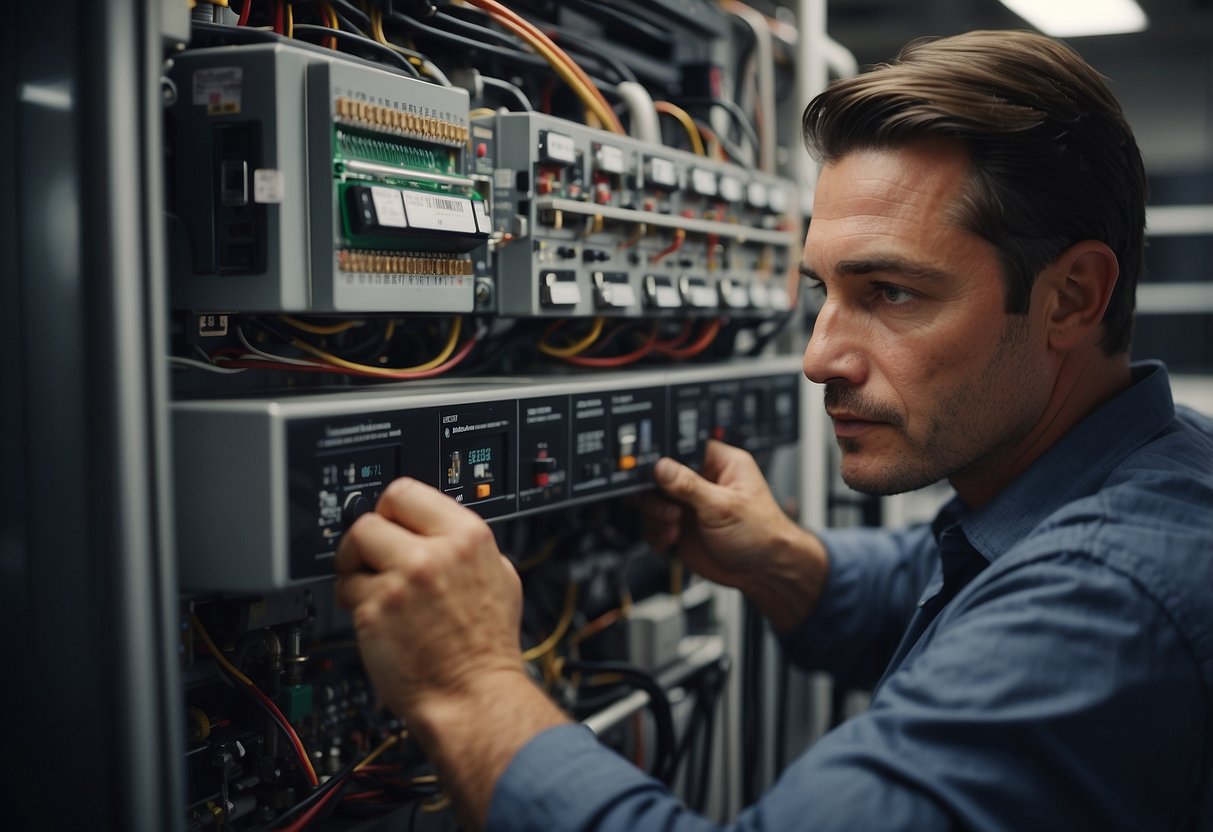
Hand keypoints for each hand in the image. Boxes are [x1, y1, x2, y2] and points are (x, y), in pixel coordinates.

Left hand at [333, 477, 526, 720]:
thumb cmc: (488, 646)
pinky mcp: (374, 613)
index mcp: (467, 537)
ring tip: (375, 593)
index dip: (390, 509)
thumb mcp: (499, 576)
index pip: (406, 492)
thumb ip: (466, 546)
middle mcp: (433, 554)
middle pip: (371, 519)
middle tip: (371, 559)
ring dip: (356, 571)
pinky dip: (356, 605)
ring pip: (352, 553)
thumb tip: (436, 528)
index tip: (386, 523)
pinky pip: (346, 592)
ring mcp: (401, 583)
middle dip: (366, 540)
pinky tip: (379, 621)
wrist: (475, 694)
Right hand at [644, 440, 827, 631]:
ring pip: (653, 501)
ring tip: (674, 526)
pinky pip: (654, 524)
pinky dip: (656, 533)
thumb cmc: (761, 534)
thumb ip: (688, 485)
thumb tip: (661, 466)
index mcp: (719, 464)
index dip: (664, 459)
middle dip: (657, 494)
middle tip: (671, 510)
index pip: (682, 449)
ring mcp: (689, 505)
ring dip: (657, 516)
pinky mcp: (681, 527)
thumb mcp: (723, 506)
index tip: (654, 474)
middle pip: (660, 476)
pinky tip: (672, 539)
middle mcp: (702, 481)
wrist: (763, 573)